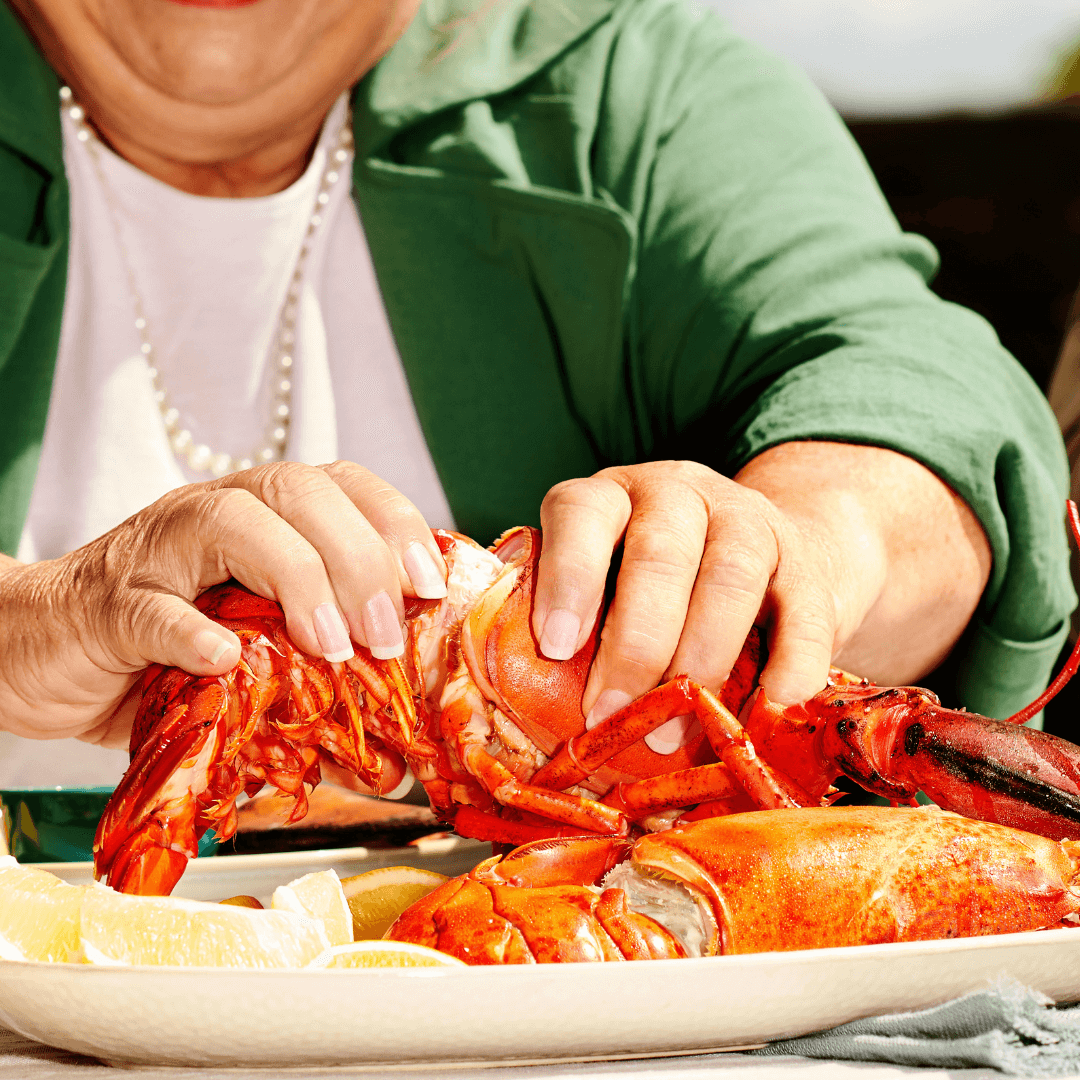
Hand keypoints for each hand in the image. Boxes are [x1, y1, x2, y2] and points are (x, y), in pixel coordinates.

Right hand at [0, 461, 446, 747]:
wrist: (51, 652)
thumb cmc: (167, 651)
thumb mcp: (258, 656)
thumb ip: (318, 684)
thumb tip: (392, 763)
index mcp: (267, 516)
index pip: (344, 485)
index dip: (395, 526)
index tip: (427, 588)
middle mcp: (218, 513)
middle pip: (301, 492)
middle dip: (358, 559)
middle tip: (383, 638)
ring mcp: (159, 550)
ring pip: (232, 521)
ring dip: (297, 580)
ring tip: (328, 650)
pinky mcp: (108, 604)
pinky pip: (151, 606)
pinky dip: (192, 630)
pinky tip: (225, 661)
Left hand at [531, 445, 990, 732]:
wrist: (764, 558)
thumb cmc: (654, 590)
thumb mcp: (606, 584)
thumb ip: (579, 626)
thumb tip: (537, 714)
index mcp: (612, 498)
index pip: (582, 513)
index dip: (568, 577)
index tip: (556, 646)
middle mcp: (678, 494)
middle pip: (659, 556)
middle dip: (633, 643)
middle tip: (610, 713)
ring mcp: (748, 522)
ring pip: (729, 578)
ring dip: (699, 662)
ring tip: (670, 731)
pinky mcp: (807, 566)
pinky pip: (803, 615)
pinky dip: (788, 666)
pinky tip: (765, 710)